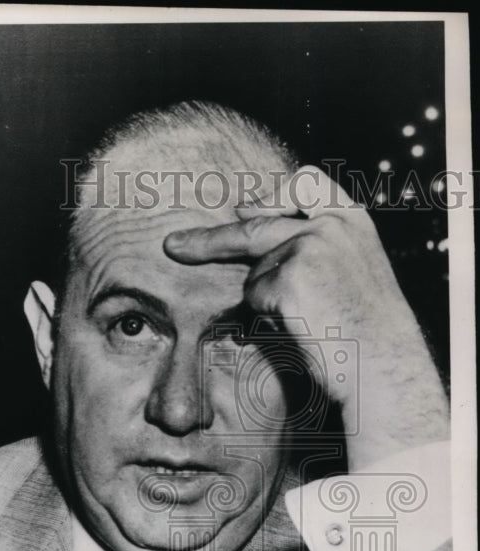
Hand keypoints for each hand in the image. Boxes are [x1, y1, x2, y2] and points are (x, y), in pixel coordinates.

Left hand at [164, 166, 448, 469]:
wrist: (384, 362)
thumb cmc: (366, 330)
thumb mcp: (353, 272)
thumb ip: (318, 248)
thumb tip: (261, 246)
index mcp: (350, 220)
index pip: (304, 184)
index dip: (270, 196)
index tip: (243, 208)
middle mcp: (328, 225)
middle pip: (253, 226)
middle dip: (207, 240)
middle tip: (172, 247)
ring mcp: (308, 247)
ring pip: (255, 273)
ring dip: (266, 300)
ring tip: (308, 321)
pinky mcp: (288, 277)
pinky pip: (253, 298)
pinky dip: (266, 318)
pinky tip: (300, 327)